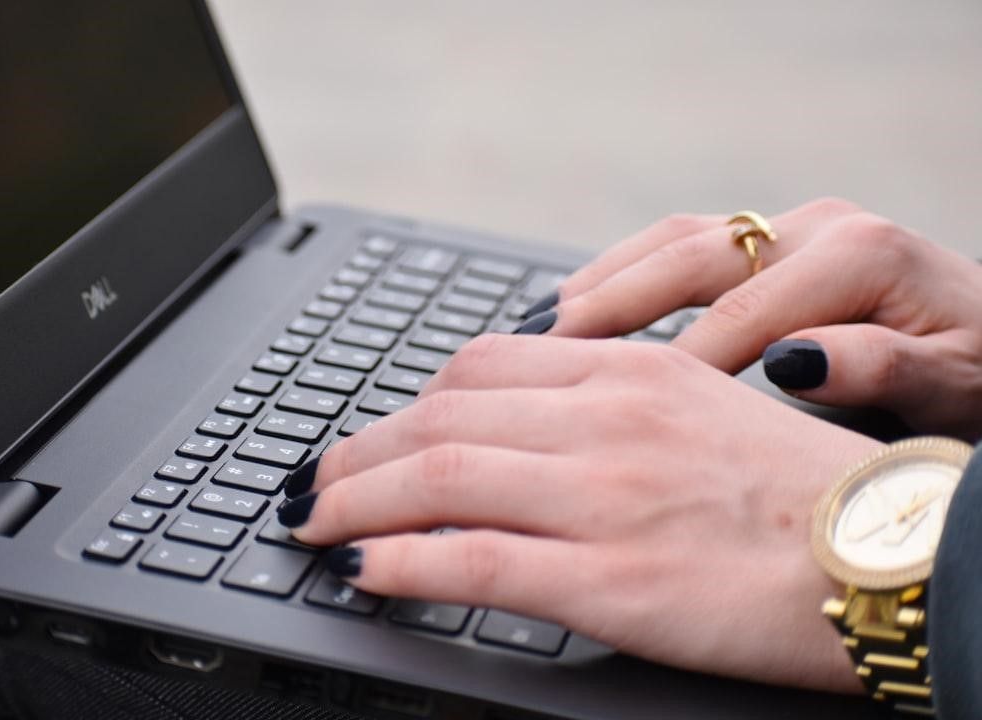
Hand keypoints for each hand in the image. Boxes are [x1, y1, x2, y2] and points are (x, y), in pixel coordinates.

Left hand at [283, 335, 882, 691]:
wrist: (890, 553)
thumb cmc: (792, 488)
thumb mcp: (694, 407)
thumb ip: (602, 402)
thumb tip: (515, 420)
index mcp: (627, 371)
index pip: (476, 368)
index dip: (403, 404)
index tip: (372, 433)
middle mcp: (606, 420)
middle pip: (439, 417)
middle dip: (357, 451)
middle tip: (315, 479)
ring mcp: (604, 497)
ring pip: (438, 479)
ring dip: (354, 501)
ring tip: (314, 523)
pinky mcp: (610, 579)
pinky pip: (472, 560)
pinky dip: (401, 561)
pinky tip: (364, 569)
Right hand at [528, 198, 981, 438]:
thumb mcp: (958, 385)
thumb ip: (885, 369)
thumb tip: (794, 360)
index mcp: (861, 257)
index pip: (745, 314)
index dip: (677, 366)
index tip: (617, 413)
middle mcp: (817, 228)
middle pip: (690, 256)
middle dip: (611, 305)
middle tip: (543, 350)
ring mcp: (790, 228)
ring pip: (674, 241)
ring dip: (603, 281)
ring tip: (538, 326)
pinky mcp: (773, 242)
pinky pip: (683, 247)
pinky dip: (625, 274)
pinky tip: (583, 307)